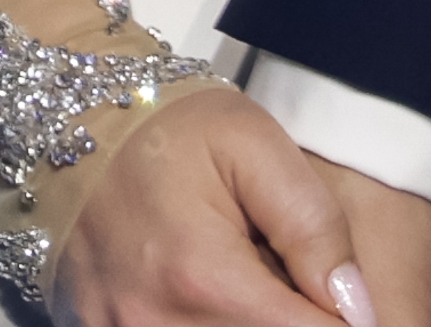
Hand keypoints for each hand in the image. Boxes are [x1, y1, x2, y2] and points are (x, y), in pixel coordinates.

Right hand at [48, 82, 430, 326]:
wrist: (72, 123)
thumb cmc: (172, 128)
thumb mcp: (254, 144)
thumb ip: (314, 226)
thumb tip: (359, 310)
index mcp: (202, 277)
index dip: (342, 322)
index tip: (349, 300)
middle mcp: (155, 326)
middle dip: (297, 322)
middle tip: (291, 280)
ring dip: (255, 324)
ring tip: (257, 284)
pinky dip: (211, 324)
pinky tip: (220, 299)